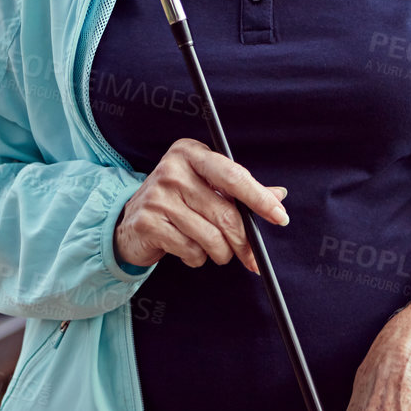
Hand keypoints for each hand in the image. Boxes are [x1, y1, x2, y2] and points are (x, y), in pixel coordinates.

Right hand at [114, 137, 287, 270]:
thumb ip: (241, 190)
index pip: (233, 176)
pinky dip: (198, 258)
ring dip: (221, 253)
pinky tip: (190, 250)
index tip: (280, 217)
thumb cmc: (178, 201)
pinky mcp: (148, 222)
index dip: (260, 198)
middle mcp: (173, 170)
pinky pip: (190, 250)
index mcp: (192, 153)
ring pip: (210, 236)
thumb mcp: (207, 186)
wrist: (130, 221)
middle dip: (243, 241)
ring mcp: (158, 196)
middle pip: (225, 213)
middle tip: (252, 256)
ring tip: (216, 251)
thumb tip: (278, 195)